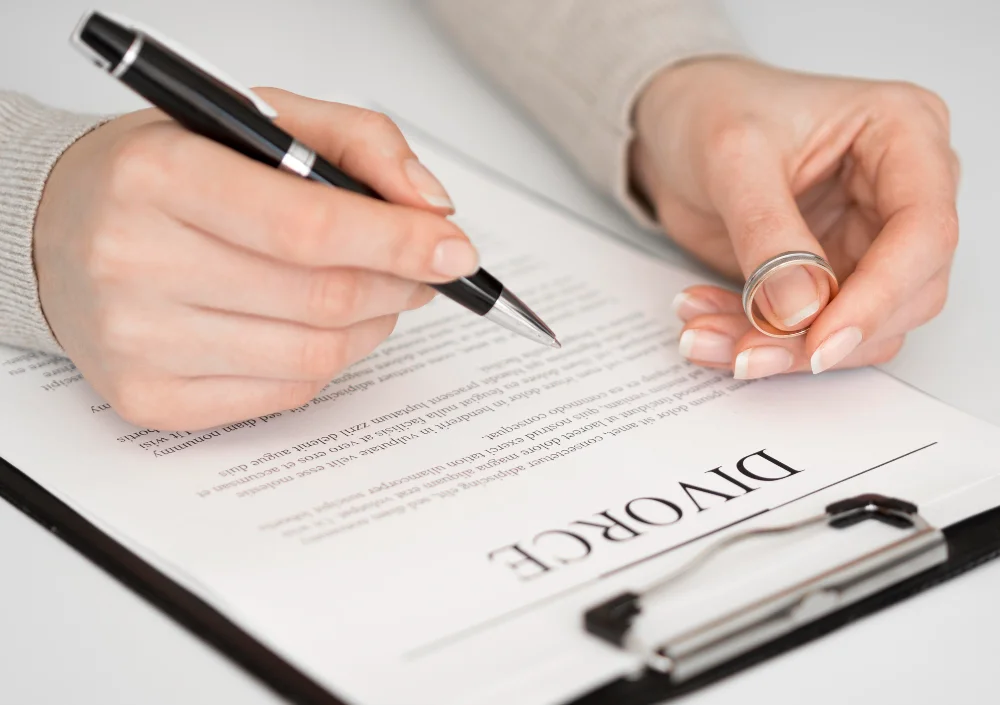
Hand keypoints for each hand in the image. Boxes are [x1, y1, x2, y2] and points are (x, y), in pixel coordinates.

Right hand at [34, 88, 476, 429]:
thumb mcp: (259, 120)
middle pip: (324, 297)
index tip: (454, 249)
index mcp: (161, 174)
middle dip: (399, 283)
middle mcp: (136, 260)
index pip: (310, 226)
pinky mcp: (149, 399)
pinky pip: (285, 394)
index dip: (399, 243)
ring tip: (377, 293)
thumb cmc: (167, 170)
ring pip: (315, 354)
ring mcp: (138, 341)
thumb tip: (431, 207)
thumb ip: (358, 142)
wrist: (62, 227)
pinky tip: (321, 326)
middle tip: (424, 268)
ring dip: (373, 325)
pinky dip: (328, 361)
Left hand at [630, 58, 958, 378]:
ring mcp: (867, 241)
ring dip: (779, 349)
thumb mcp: (733, 158)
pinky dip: (754, 340)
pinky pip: (808, 332)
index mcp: (903, 135)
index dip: (878, 298)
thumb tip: (801, 311)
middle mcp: (900, 193)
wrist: (675, 125)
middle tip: (746, 353)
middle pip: (903, 296)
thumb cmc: (713, 109)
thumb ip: (768, 233)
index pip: (925, 231)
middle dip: (820, 337)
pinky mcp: (828, 277)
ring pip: (855, 329)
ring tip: (703, 336)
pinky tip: (705, 323)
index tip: (819, 341)